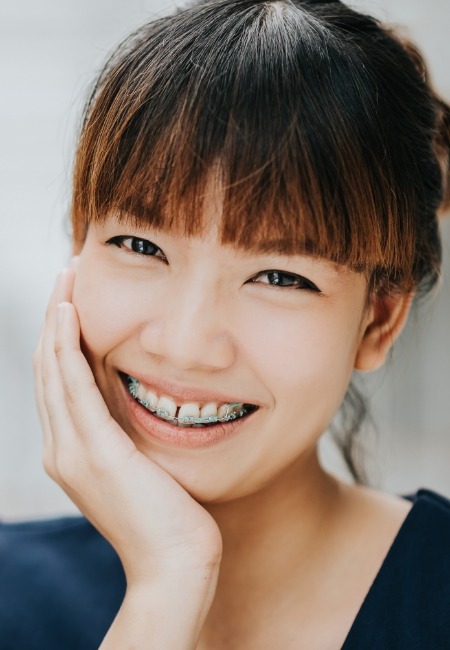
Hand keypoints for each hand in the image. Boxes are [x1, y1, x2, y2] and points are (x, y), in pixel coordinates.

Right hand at [34, 266, 221, 585]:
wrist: (174, 563)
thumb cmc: (168, 514)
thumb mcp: (140, 459)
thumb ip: (126, 427)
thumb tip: (132, 391)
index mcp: (71, 450)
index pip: (58, 380)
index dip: (61, 335)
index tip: (73, 296)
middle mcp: (61, 447)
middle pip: (48, 367)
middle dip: (56, 316)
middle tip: (67, 273)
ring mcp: (71, 451)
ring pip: (52, 369)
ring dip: (57, 319)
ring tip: (66, 278)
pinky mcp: (94, 452)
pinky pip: (72, 385)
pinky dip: (66, 346)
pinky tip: (70, 313)